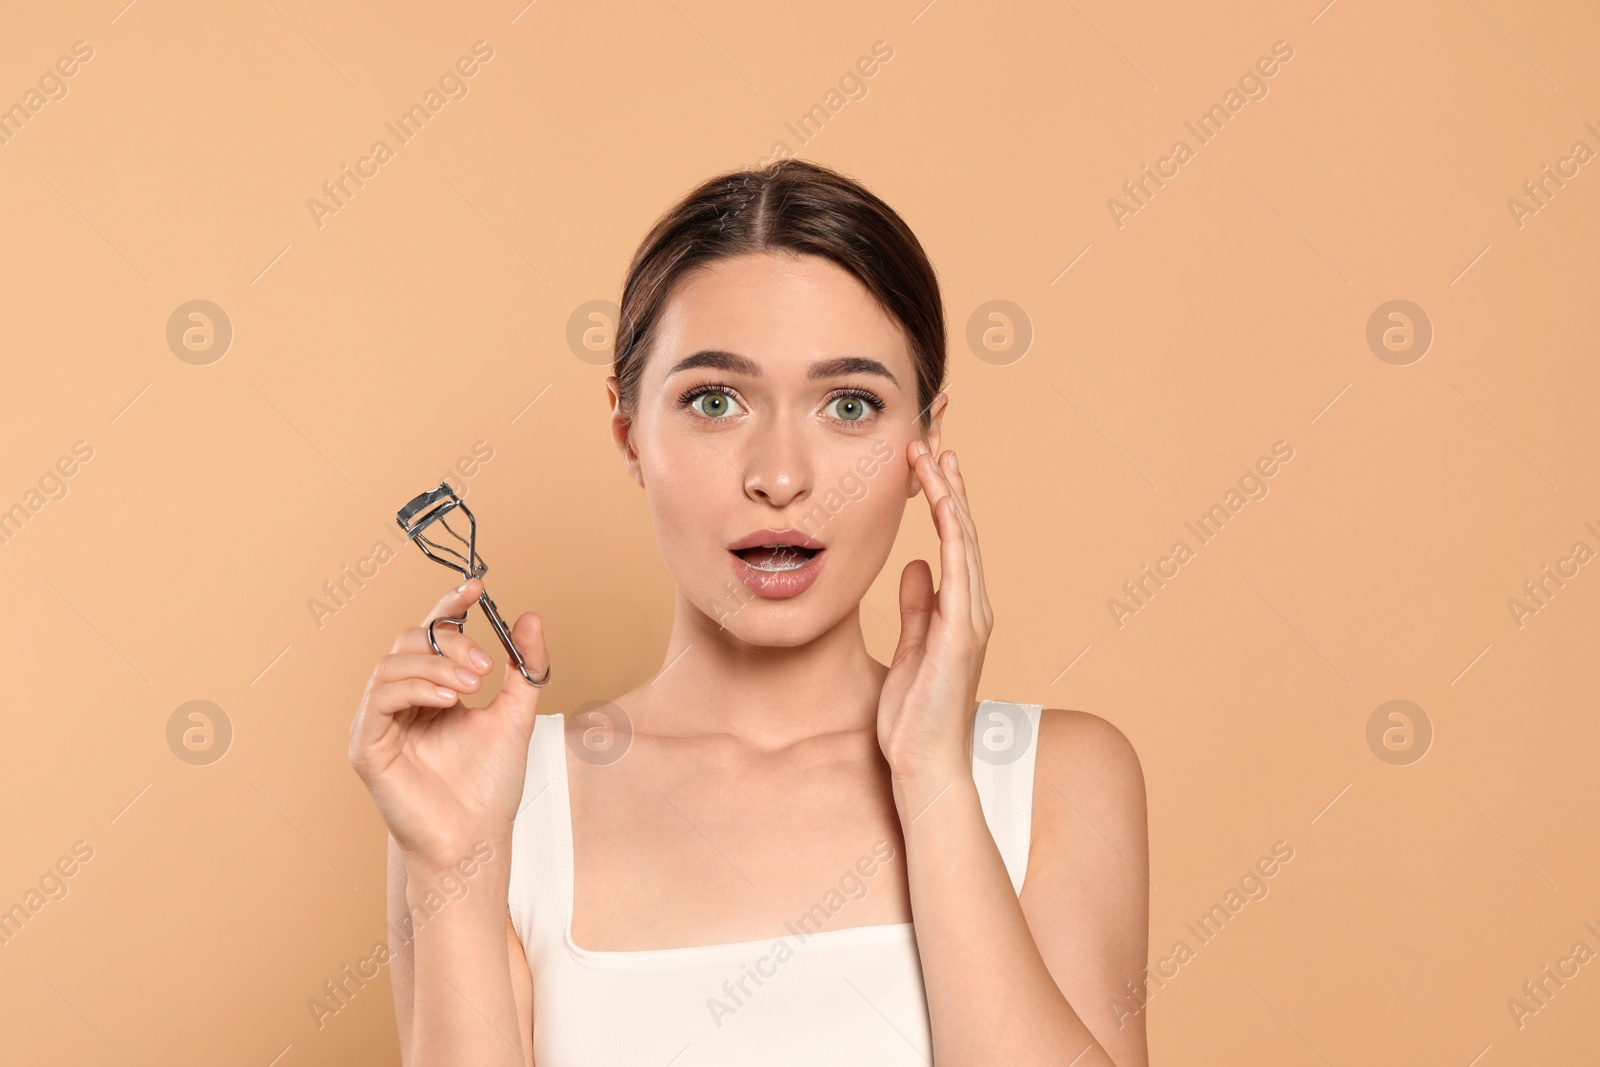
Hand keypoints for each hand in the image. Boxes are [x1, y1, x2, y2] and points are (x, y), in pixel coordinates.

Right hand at [348, 578, 548, 870]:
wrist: (478, 837)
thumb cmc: (490, 785)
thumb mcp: (516, 714)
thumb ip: (525, 667)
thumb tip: (530, 617)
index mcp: (432, 689)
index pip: (433, 633)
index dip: (450, 605)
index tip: (478, 587)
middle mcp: (401, 700)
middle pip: (411, 641)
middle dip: (452, 643)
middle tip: (488, 667)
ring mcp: (380, 722)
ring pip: (393, 663)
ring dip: (437, 665)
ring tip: (473, 686)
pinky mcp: (366, 746)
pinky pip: (379, 698)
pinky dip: (415, 688)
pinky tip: (448, 700)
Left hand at [877, 441, 993, 787]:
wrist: (925, 766)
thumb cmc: (914, 717)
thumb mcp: (909, 649)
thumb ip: (917, 607)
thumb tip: (916, 566)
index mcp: (959, 611)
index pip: (953, 540)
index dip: (940, 497)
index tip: (925, 459)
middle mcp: (972, 608)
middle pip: (964, 529)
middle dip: (948, 481)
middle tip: (933, 436)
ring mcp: (971, 619)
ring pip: (965, 540)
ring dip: (950, 494)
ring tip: (934, 452)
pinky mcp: (962, 633)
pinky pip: (960, 570)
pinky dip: (953, 531)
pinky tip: (943, 501)